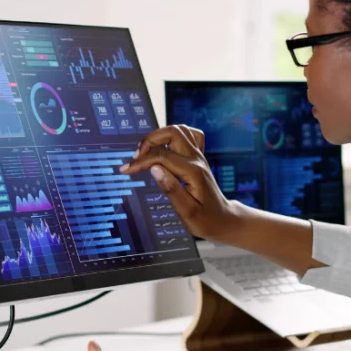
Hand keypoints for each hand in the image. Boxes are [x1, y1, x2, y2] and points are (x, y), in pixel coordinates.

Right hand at [120, 125, 240, 241]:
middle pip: (172, 132)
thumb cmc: (206, 220)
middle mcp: (197, 160)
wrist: (224, 220)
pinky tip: (165, 146)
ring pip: (180, 130)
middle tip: (137, 158)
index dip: (140, 162)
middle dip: (150, 140)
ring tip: (147, 152)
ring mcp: (199, 157)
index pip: (161, 157)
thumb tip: (155, 168)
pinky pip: (189, 135)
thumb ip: (171, 189)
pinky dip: (174, 136)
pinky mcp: (199, 158)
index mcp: (193, 172)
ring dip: (160, 136)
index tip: (126, 170)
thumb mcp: (187, 212)